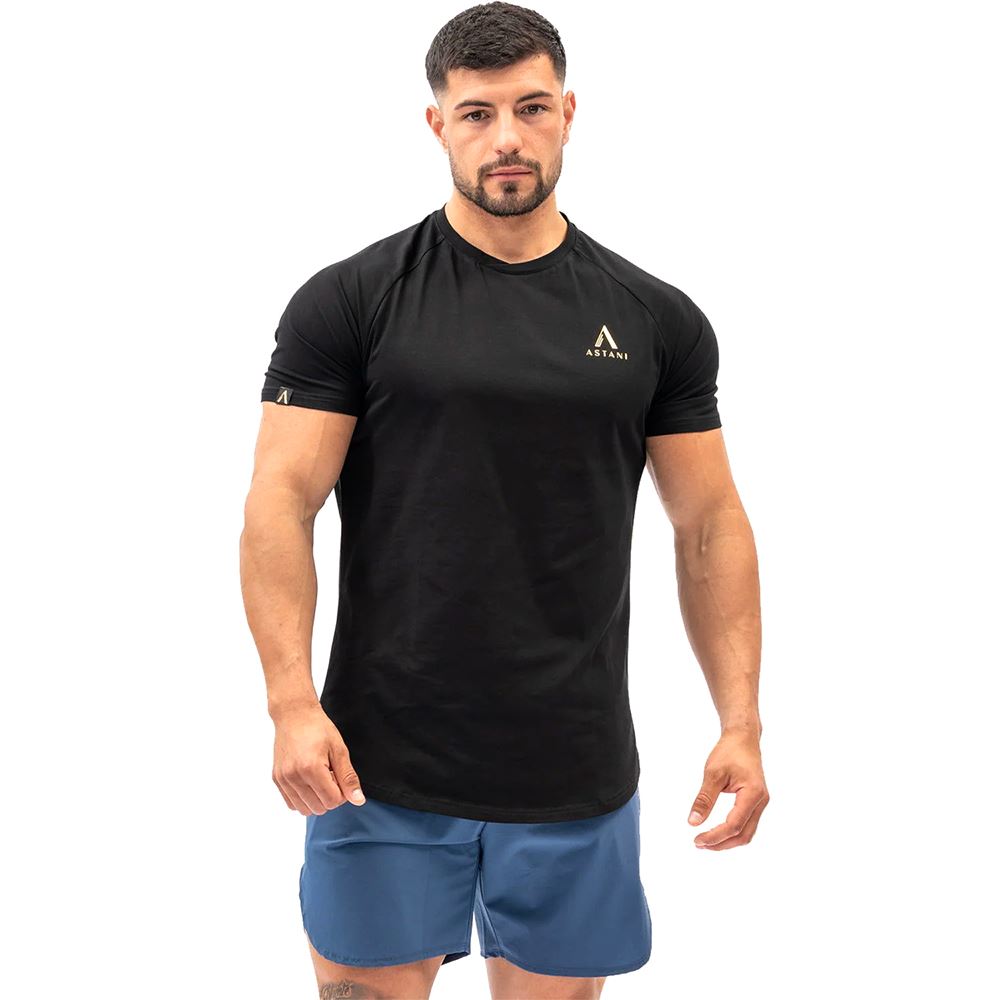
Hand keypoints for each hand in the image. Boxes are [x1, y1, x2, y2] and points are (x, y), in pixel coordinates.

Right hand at [271, 701, 366, 815]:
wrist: (294, 715)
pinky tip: (308, 782)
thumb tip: (358, 801)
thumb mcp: (339, 749)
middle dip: (330, 796)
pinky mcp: (276, 779)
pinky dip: (303, 799)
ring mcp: (283, 779)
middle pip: (319, 808)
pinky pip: (291, 804)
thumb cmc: (318, 728)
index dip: (342, 793)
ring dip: (316, 800)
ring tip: (319, 778)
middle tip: (330, 775)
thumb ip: (348, 777)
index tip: (340, 776)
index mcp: (311, 768)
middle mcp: (293, 776)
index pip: (332, 801)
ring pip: (304, 810)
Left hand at [687, 728, 767, 849]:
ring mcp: (760, 803)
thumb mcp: (713, 773)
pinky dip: (732, 832)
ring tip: (705, 841)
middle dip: (721, 843)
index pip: (734, 825)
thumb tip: (693, 822)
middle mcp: (761, 801)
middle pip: (744, 835)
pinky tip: (717, 832)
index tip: (696, 839)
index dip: (715, 836)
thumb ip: (704, 799)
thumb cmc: (729, 752)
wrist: (743, 738)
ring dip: (727, 840)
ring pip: (747, 832)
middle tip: (698, 844)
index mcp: (753, 794)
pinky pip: (746, 824)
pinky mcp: (756, 802)